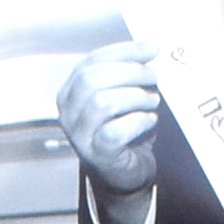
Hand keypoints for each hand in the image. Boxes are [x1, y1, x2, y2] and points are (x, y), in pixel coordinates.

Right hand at [55, 45, 170, 198]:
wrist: (123, 174)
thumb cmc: (124, 131)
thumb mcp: (121, 97)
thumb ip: (127, 75)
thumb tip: (149, 50)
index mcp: (71, 91)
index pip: (92, 62)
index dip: (123, 51)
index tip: (150, 49)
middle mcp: (69, 112)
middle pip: (92, 79)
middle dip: (129, 72)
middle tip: (154, 76)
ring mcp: (79, 135)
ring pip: (102, 102)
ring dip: (135, 97)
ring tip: (152, 101)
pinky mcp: (96, 154)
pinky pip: (115, 131)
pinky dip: (138, 121)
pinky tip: (149, 121)